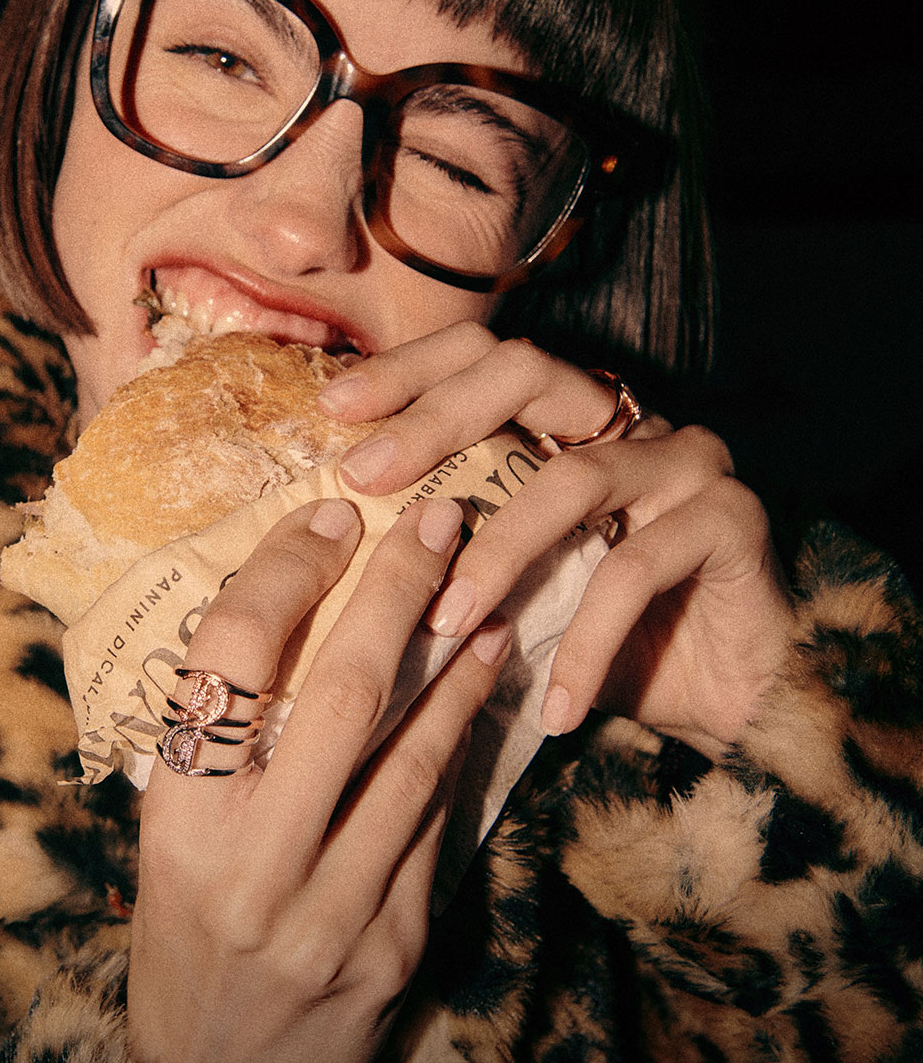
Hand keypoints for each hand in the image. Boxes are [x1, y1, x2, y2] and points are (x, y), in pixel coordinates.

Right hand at [127, 496, 509, 1062]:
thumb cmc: (182, 939)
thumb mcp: (172, 840)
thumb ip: (219, 746)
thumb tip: (290, 621)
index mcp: (179, 818)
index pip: (231, 660)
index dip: (286, 572)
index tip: (329, 520)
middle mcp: (253, 859)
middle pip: (342, 691)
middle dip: (397, 591)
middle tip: (439, 523)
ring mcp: (333, 907)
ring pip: (413, 753)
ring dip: (458, 665)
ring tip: (487, 599)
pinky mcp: (396, 943)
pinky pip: (438, 820)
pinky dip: (461, 744)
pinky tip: (484, 693)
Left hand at [318, 322, 795, 749]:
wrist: (726, 701)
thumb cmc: (597, 638)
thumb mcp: (509, 586)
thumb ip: (447, 547)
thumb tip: (330, 544)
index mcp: (567, 418)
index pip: (483, 355)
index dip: (408, 370)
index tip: (334, 411)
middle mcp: (627, 420)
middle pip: (525, 372)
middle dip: (433, 422)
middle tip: (364, 479)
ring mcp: (686, 459)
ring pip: (572, 478)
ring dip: (498, 555)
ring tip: (445, 626)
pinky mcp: (732, 518)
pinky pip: (637, 570)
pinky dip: (585, 644)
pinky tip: (553, 707)